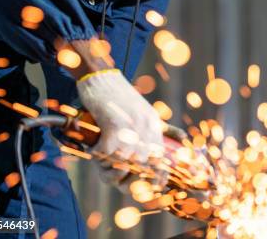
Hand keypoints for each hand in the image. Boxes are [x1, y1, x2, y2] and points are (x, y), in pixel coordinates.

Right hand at [76, 69, 164, 186]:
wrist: (100, 77)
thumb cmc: (117, 96)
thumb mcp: (143, 111)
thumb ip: (156, 129)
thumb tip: (173, 144)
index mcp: (154, 126)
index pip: (162, 162)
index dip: (155, 181)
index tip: (144, 189)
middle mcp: (147, 129)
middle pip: (142, 170)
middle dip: (127, 181)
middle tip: (113, 177)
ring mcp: (131, 128)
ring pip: (122, 166)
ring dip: (108, 169)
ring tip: (100, 161)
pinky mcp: (113, 127)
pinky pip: (105, 156)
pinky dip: (96, 157)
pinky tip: (93, 150)